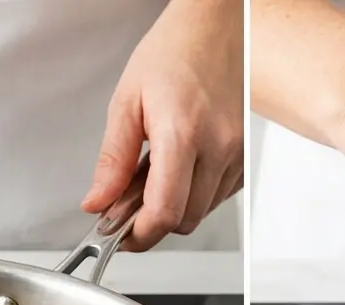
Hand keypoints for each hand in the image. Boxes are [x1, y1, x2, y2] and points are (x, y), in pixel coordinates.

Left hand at [82, 0, 243, 251]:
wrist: (216, 27)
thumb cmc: (173, 53)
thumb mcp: (126, 102)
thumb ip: (112, 160)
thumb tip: (98, 202)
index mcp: (182, 132)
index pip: (165, 210)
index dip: (139, 234)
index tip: (120, 236)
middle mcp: (218, 145)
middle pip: (186, 219)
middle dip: (154, 222)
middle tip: (128, 204)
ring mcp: (237, 152)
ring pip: (204, 211)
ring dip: (176, 207)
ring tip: (155, 176)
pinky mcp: (246, 154)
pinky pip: (220, 195)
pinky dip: (197, 194)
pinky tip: (181, 168)